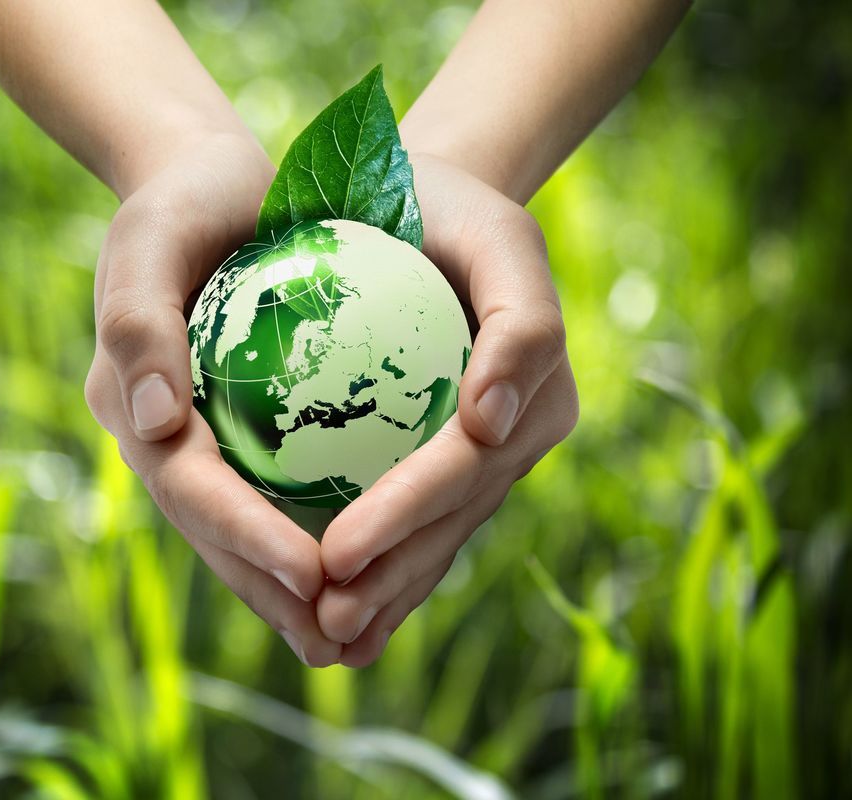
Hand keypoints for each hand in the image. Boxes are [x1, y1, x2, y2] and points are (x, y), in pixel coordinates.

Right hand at [83, 132, 340, 666]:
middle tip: (337, 640)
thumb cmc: (179, 206)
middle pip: (217, 534)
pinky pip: (280, 496)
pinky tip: (368, 568)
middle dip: (272, 592)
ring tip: (353, 636)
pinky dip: (315, 538)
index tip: (312, 574)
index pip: (190, 490)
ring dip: (293, 589)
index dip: (245, 538)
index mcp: (134, 408)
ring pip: (247, 530)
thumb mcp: (149, 242)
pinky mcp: (242, 433)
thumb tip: (156, 430)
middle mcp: (163, 440)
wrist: (205, 187)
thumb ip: (138, 329)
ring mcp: (201, 442)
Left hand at [315, 153, 578, 666]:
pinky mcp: (457, 464)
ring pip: (440, 535)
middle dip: (391, 570)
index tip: (340, 549)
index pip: (467, 461)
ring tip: (329, 635)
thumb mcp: (500, 235)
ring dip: (388, 591)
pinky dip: (390, 576)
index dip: (409, 509)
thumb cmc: (449, 209)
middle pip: (452, 515)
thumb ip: (522, 325)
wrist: (429, 209)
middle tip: (324, 610)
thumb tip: (489, 423)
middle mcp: (519, 429)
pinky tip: (344, 623)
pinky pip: (425, 526)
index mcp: (535, 382)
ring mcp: (492, 454)